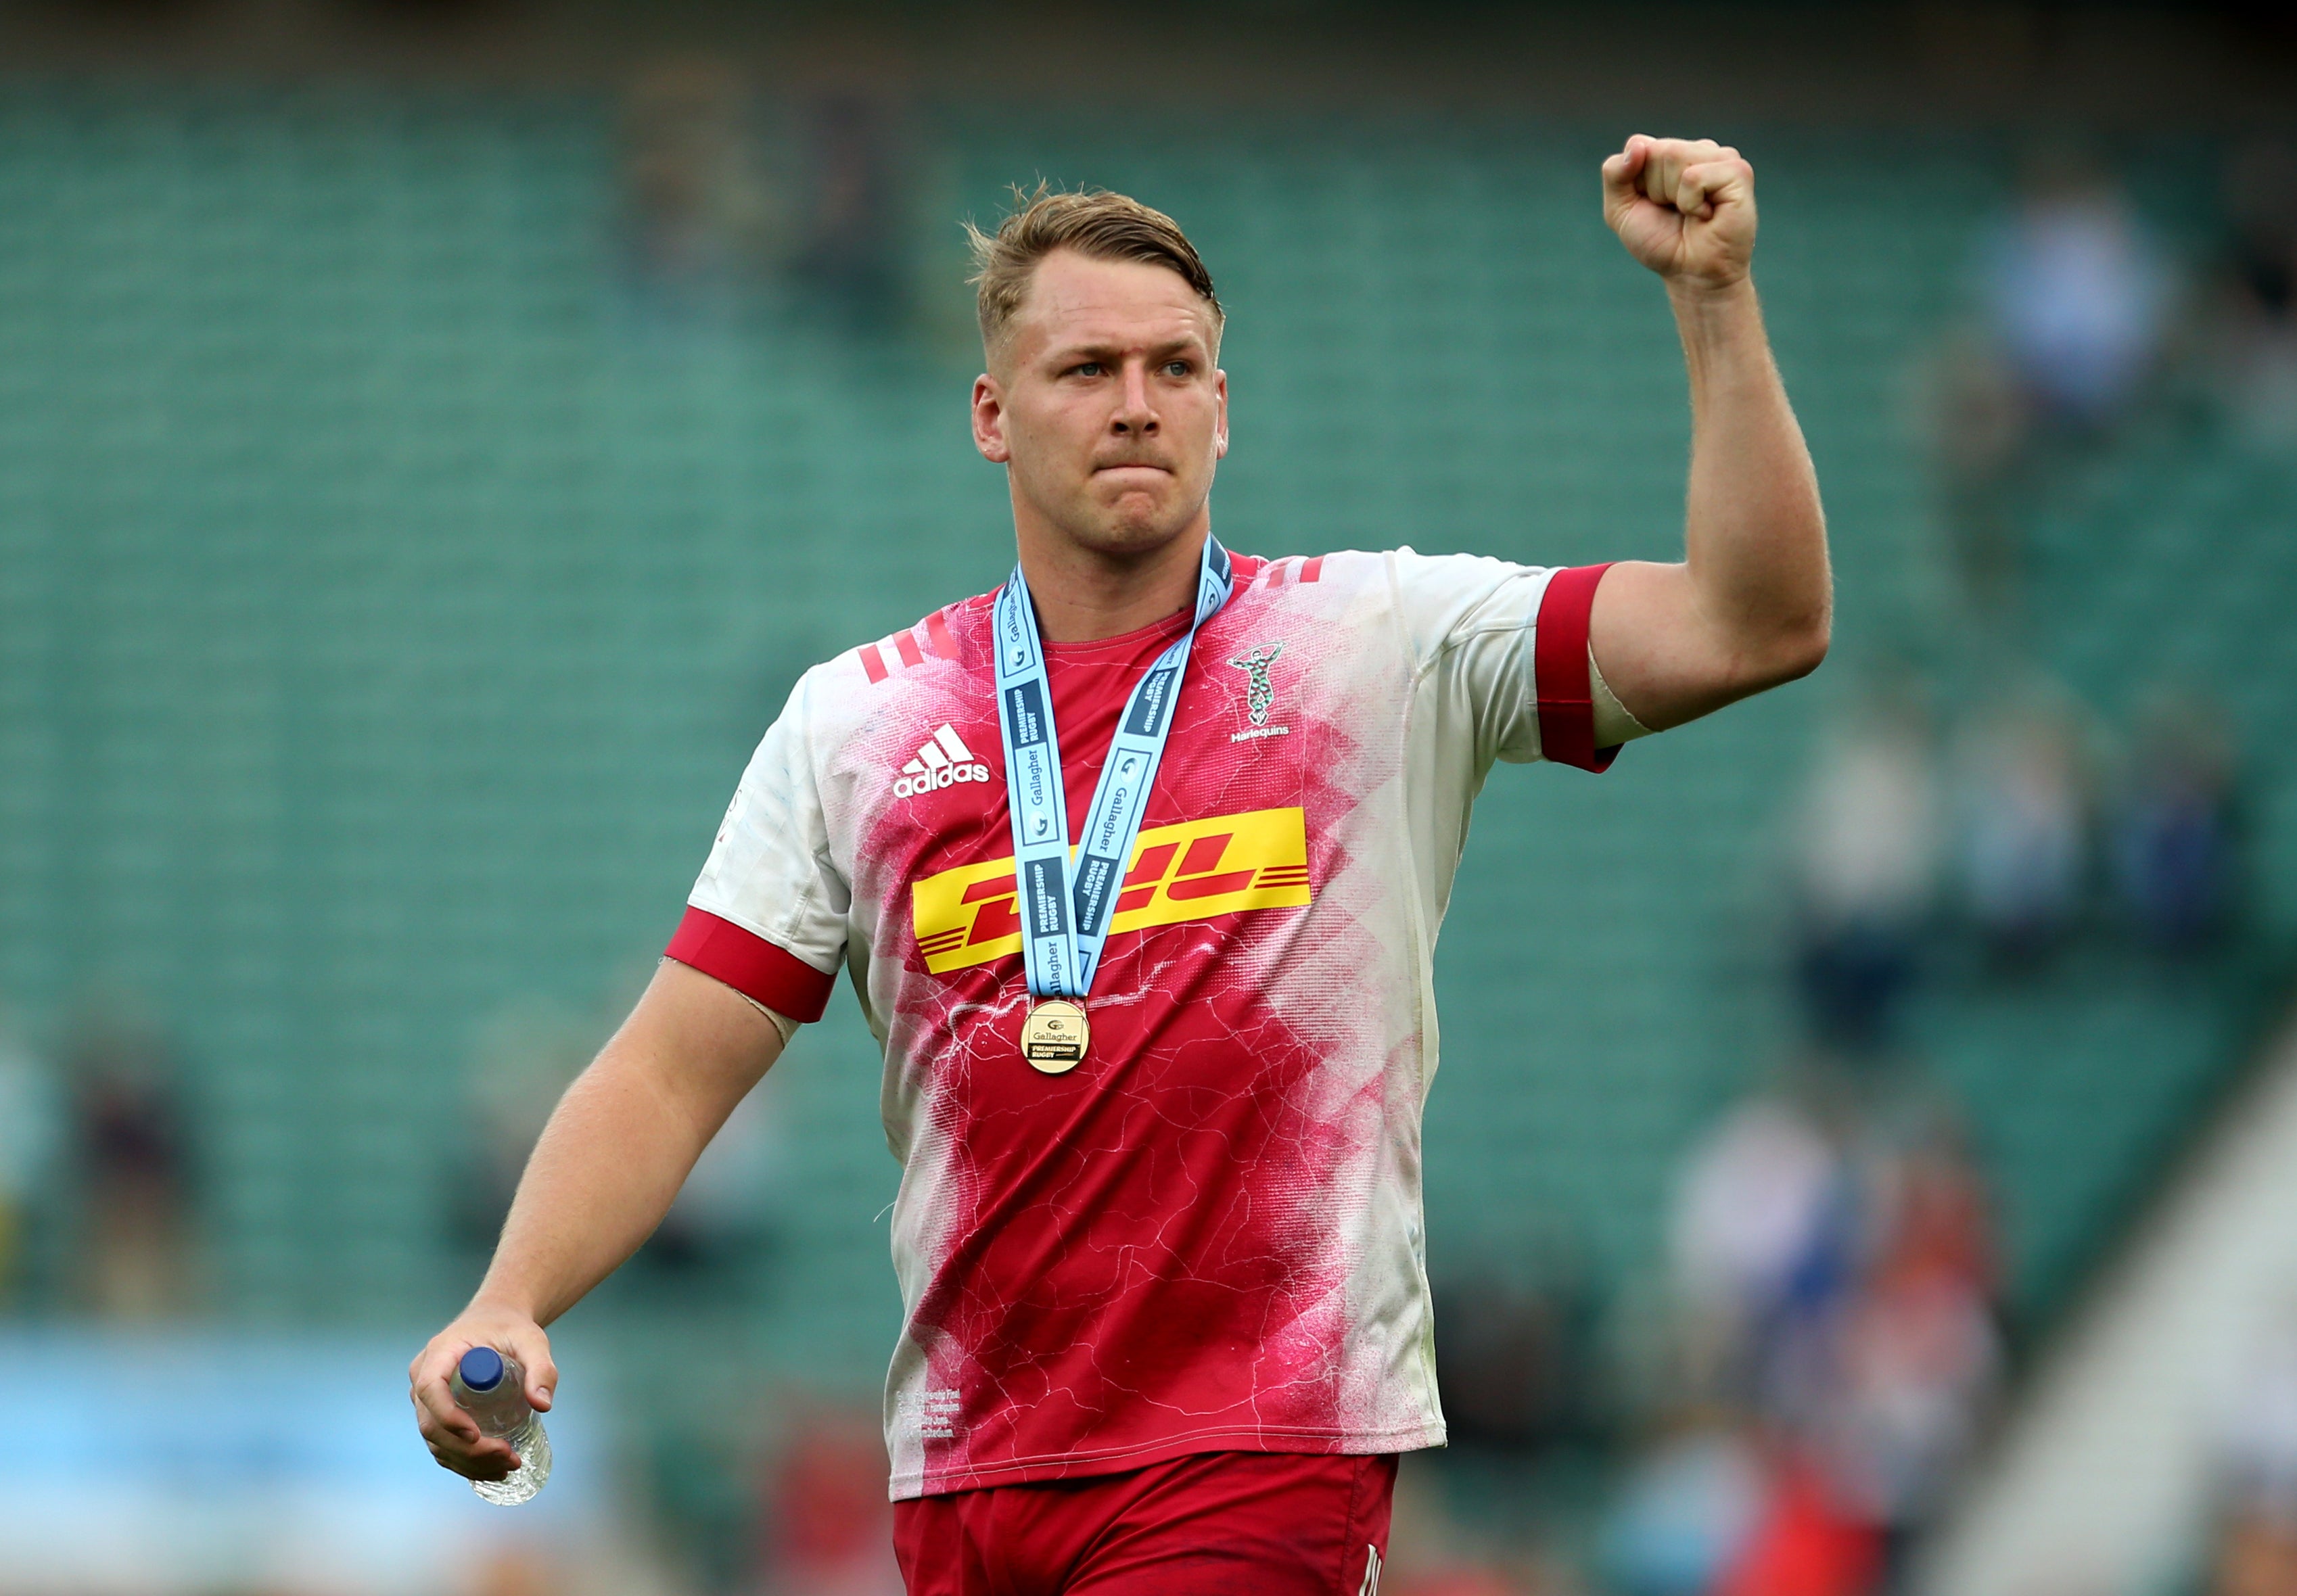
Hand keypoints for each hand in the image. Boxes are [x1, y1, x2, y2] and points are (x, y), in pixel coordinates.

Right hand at [408, 1303, 557, 1481]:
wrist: (497, 1322)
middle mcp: (423, 1376)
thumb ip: (542, 1367)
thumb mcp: (532, 1340)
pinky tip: (493, 1469)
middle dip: (467, 1449)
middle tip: (508, 1457)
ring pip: (435, 1441)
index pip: (430, 1388)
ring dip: (468, 1461)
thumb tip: (543, 1404)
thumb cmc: (511, 1327)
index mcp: (440, 1353)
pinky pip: (441, 1444)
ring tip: (508, 1466)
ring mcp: (425, 1398)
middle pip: (431, 1423)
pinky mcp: (435, 1412)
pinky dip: (463, 1462)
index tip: (477, 1434)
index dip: (448, 1416)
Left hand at [1602, 135, 1756, 292]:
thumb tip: (1637, 144)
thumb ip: (1615, 173)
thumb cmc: (1661, 243)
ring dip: (1673, 196)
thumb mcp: (1621, 209)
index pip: (1639, 145)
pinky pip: (1694, 176)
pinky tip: (1706, 215)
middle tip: (1675, 212)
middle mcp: (1699, 150)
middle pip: (1656, 150)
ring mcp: (1722, 158)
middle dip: (1655, 190)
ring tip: (1692, 213)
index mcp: (1673, 152)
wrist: (1691, 275)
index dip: (1637, 183)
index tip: (1653, 205)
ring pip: (1675, 156)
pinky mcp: (1738, 172)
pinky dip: (1691, 203)